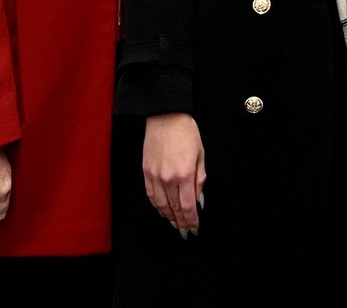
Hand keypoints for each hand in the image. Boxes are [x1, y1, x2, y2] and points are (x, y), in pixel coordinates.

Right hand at [143, 113, 205, 231]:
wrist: (166, 116)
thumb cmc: (186, 132)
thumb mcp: (200, 154)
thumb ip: (200, 178)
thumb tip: (199, 198)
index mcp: (185, 174)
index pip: (188, 206)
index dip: (192, 220)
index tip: (195, 227)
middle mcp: (168, 178)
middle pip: (174, 209)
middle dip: (181, 222)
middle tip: (186, 230)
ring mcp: (155, 176)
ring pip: (161, 205)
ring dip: (169, 217)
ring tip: (175, 223)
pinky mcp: (146, 172)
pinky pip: (151, 195)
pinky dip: (156, 206)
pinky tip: (162, 210)